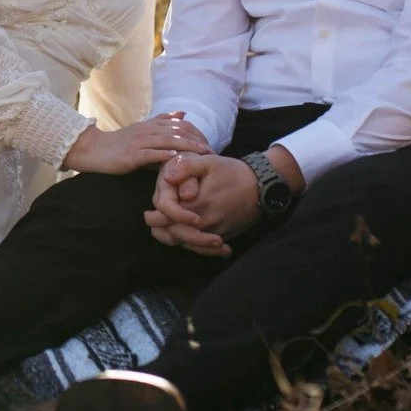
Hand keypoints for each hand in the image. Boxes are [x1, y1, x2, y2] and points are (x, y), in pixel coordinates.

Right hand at [62, 113, 207, 175]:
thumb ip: (162, 121)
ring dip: (186, 147)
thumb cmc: (119, 143)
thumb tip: (183, 114)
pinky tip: (175, 158)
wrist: (94, 149)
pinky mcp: (132, 155)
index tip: (208, 142)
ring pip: (167, 141)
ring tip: (201, 152)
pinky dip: (164, 155)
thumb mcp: (142, 128)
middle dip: (196, 140)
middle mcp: (147, 131)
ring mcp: (139, 143)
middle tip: (211, 149)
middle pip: (176, 132)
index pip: (178, 125)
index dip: (195, 132)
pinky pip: (150, 154)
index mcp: (151, 125)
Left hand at [144, 153, 261, 253]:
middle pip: (174, 235)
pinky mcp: (225, 236)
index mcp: (197, 205)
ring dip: (175, 239)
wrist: (262, 186)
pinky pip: (204, 249)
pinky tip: (187, 241)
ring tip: (166, 231)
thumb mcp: (209, 161)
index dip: (154, 217)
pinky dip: (193, 246)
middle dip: (161, 230)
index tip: (148, 213)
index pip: (166, 219)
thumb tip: (168, 176)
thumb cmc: (233, 172)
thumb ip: (186, 167)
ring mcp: (216, 232)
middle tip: (152, 222)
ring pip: (188, 245)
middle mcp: (205, 223)